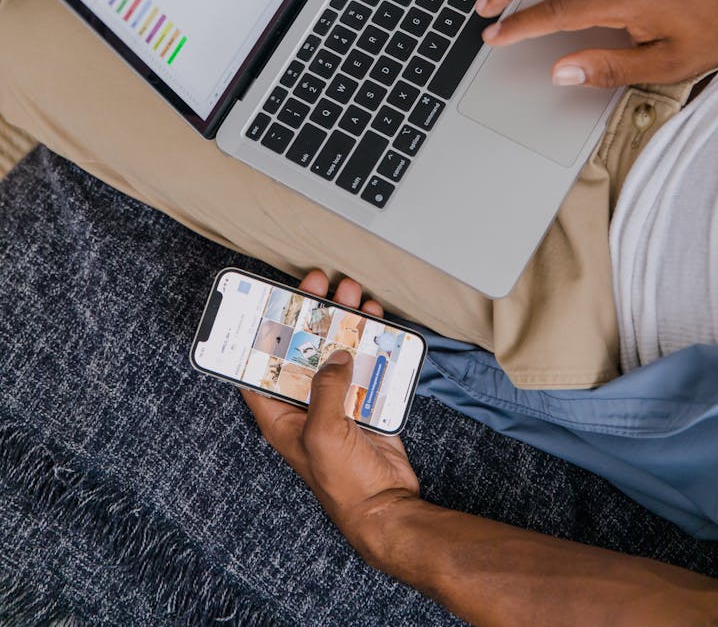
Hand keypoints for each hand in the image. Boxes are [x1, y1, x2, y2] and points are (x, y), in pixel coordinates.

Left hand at [242, 270, 419, 555]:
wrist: (388, 506)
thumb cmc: (344, 483)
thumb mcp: (322, 433)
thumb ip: (324, 389)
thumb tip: (337, 355)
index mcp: (280, 414)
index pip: (257, 366)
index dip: (257, 333)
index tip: (264, 299)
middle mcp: (304, 403)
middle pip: (301, 347)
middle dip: (309, 313)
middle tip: (318, 283)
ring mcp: (335, 400)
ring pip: (334, 348)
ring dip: (342, 319)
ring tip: (350, 292)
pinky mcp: (363, 400)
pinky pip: (364, 361)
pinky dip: (369, 338)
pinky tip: (374, 318)